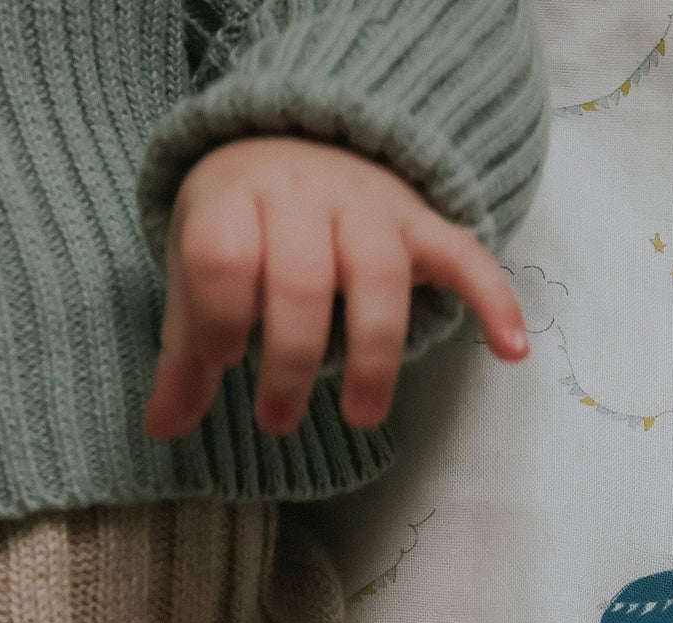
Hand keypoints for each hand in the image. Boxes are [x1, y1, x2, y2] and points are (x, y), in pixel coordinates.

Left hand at [142, 134, 528, 441]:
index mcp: (236, 198)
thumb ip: (188, 354)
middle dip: (290, 361)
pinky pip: (466, 258)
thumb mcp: (200, 277)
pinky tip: (512, 352)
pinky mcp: (423, 225)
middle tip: (277, 421)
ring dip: (372, 355)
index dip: (221, 316)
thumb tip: (160, 429)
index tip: (222, 361)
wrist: (298, 142)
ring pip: (379, 279)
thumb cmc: (245, 229)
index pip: (224, 255)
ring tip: (361, 417)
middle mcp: (305, 194)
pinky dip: (494, 301)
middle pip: (303, 280)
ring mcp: (371, 208)